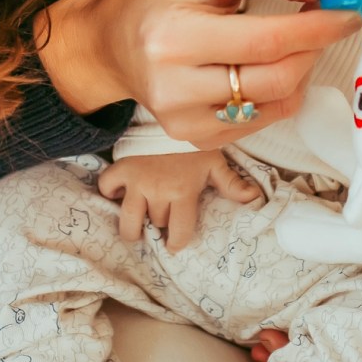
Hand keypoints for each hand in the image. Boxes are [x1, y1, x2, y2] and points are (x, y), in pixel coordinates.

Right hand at [35, 0, 360, 149]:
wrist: (105, 47)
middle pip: (277, 78)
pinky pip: (262, 121)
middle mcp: (174, 87)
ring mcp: (184, 121)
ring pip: (276, 104)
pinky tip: (265, 71)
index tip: (347, 13)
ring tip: (289, 45)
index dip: (317, 28)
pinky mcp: (195, 139)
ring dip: (300, 71)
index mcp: (173, 37)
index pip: (266, 40)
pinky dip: (280, 94)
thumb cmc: (154, 2)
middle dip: (312, 49)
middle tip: (319, 24)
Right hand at [97, 150, 260, 251]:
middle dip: (161, 224)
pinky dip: (111, 192)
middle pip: (156, 224)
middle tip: (164, 218)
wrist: (171, 118)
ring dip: (133, 227)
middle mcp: (158, 190)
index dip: (178, 242)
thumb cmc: (194, 146)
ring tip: (137, 226)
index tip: (176, 244)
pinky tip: (121, 192)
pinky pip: (108, 188)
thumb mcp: (215, 163)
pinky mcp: (121, 169)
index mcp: (183, 191)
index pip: (179, 231)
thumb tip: (254, 199)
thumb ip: (232, 184)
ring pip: (128, 220)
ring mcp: (137, 182)